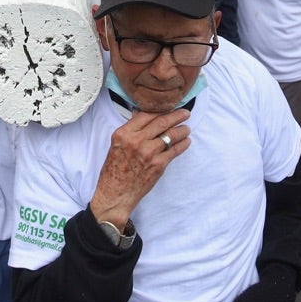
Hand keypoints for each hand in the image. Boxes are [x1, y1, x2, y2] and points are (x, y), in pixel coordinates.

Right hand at [88, 107, 190, 227]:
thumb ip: (131, 131)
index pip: (146, 114)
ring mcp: (148, 153)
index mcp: (124, 134)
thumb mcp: (116, 145)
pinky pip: (175, 150)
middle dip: (177, 115)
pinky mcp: (158, 165)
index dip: (161, 110)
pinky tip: (186, 141)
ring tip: (187, 128)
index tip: (169, 107)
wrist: (115, 194)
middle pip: (162, 122)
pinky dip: (183, 144)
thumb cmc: (114, 170)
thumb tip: (143, 116)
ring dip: (182, 130)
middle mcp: (136, 141)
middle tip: (185, 113)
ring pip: (171, 135)